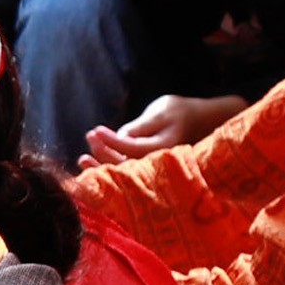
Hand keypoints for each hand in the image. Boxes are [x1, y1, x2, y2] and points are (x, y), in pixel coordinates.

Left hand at [82, 90, 248, 167]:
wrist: (201, 122)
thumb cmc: (180, 112)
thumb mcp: (161, 112)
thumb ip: (141, 126)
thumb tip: (121, 137)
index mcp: (163, 147)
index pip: (131, 147)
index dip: (111, 141)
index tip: (95, 130)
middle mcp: (158, 163)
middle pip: (126, 165)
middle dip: (102, 154)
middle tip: (89, 137)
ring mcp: (153, 168)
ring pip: (124, 172)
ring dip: (102, 164)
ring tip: (82, 157)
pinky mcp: (147, 168)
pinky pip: (125, 171)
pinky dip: (108, 167)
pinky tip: (91, 162)